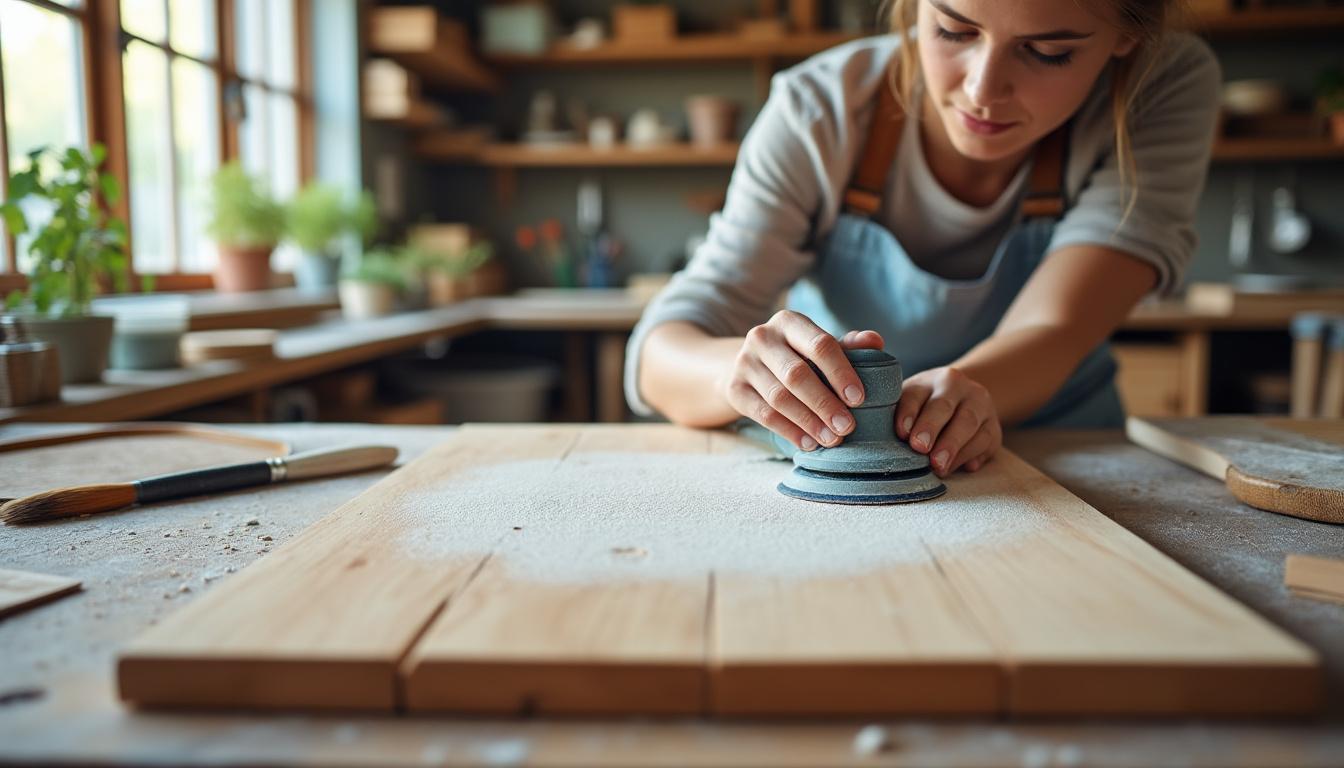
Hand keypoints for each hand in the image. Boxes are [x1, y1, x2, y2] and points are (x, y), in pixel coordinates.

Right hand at [720, 310, 883, 450]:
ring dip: (809, 422)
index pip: (819, 344)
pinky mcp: (734, 388)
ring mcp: (744, 363)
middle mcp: (762, 337)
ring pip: (779, 397)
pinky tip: (809, 443)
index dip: (841, 372)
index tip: (859, 399)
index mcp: (789, 321)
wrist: (749, 366)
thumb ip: (848, 345)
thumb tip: (876, 342)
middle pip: (797, 374)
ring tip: (832, 439)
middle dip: (825, 403)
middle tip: (848, 426)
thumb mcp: (818, 345)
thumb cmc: (796, 356)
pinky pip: (763, 414)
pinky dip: (789, 431)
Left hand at [895, 366, 1000, 476]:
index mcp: (930, 380)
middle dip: (931, 427)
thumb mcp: (911, 405)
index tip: (901, 432)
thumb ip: (897, 418)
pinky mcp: (994, 428)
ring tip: (938, 466)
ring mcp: (981, 405)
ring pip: (969, 423)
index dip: (908, 413)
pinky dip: (973, 455)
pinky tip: (964, 468)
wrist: (966, 401)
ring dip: (953, 446)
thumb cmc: (925, 408)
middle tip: (920, 448)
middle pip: (944, 406)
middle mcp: (958, 387)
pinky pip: (986, 441)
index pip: (915, 394)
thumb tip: (877, 445)